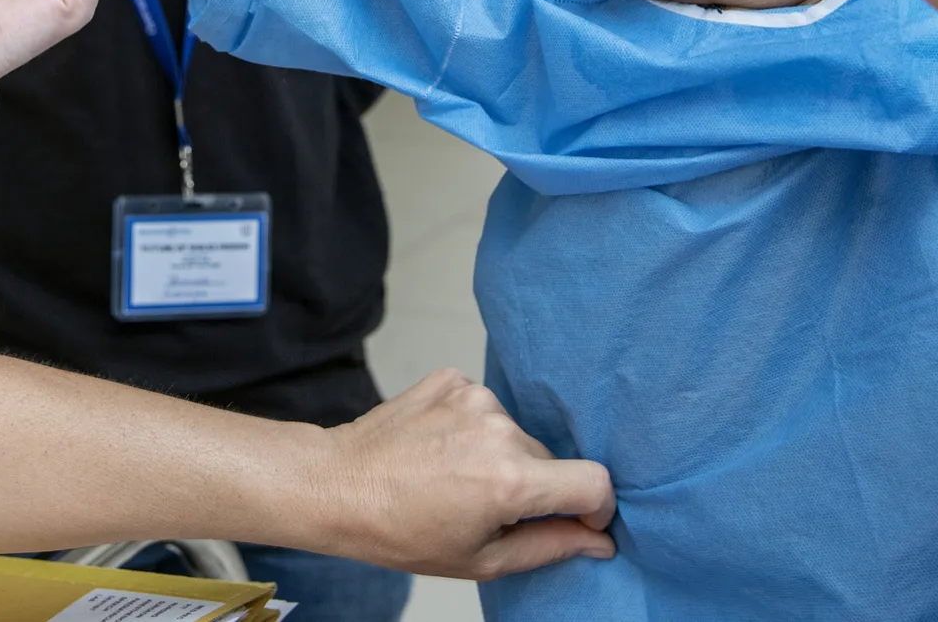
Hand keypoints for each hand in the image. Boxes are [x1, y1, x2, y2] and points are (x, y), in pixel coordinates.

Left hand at [319, 369, 615, 579]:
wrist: (338, 484)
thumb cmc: (401, 531)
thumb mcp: (481, 559)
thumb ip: (550, 547)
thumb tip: (600, 540)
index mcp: (511, 479)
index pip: (594, 483)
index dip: (596, 507)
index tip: (579, 520)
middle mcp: (499, 429)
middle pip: (550, 460)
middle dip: (533, 486)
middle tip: (486, 507)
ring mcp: (474, 396)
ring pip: (515, 433)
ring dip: (500, 454)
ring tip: (455, 476)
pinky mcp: (452, 379)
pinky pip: (484, 407)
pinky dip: (472, 428)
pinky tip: (440, 449)